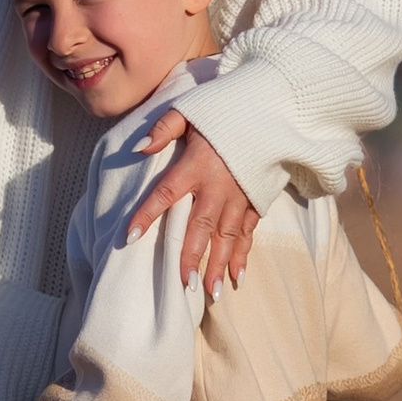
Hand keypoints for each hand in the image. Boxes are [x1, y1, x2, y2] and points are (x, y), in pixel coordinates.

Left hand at [126, 112, 258, 294]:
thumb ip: (163, 128)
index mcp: (196, 165)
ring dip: (219, 264)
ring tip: (210, 292)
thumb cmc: (223, 111)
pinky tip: (237, 276)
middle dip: (191, 257)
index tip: (129, 237)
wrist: (272, 108)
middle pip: (199, 226)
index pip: (165, 193)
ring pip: (227, 235)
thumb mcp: (190, 110)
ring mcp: (240, 195)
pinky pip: (249, 231)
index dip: (147, 214)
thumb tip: (138, 149)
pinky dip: (244, 254)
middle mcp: (218, 185)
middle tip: (182, 284)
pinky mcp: (257, 199)